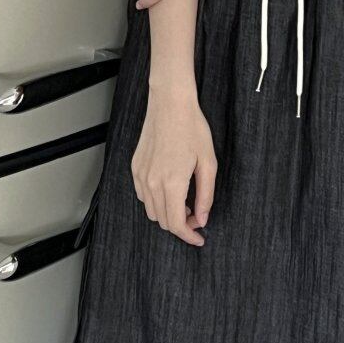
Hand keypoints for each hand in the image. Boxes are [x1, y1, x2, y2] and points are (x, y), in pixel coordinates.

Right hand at [131, 88, 216, 245]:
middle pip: (163, 221)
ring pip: (151, 211)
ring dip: (168, 213)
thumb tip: (203, 218)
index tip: (199, 238)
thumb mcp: (208, 162)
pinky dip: (156, 201)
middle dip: (181, 224)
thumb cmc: (192, 128)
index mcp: (172, 183)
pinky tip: (170, 189)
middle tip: (198, 214)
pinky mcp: (135, 168)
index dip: (189, 236)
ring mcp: (140, 175)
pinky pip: (143, 196)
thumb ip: (206, 194)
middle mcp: (152, 182)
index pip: (176, 224)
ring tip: (186, 201)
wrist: (170, 105)